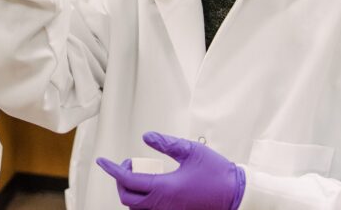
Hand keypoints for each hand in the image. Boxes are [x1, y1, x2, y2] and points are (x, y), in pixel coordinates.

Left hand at [96, 132, 244, 209]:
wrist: (237, 196)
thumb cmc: (218, 175)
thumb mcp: (191, 151)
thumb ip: (166, 143)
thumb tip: (146, 137)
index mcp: (164, 188)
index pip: (127, 180)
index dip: (112, 169)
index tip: (103, 161)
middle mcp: (163, 205)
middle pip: (127, 198)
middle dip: (121, 180)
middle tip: (129, 164)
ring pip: (137, 208)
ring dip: (131, 192)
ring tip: (140, 174)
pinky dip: (143, 201)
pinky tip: (151, 188)